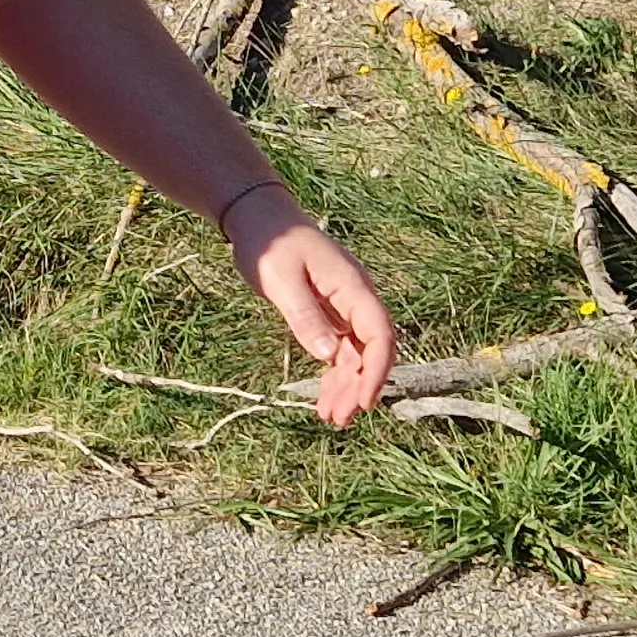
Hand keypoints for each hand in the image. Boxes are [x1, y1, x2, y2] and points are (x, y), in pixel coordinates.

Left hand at [222, 183, 397, 425]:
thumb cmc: (270, 243)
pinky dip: (333, 373)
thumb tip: (329, 355)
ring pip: (355, 354)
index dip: (376, 371)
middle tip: (338, 419)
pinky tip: (324, 396)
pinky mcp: (329, 312)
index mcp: (352, 288)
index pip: (379, 335)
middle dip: (359, 387)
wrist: (257, 216)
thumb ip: (305, 317)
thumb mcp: (281, 281)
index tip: (364, 401)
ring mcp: (344, 307)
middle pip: (370, 350)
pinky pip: (339, 349)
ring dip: (345, 385)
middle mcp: (355, 299)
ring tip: (329, 416)